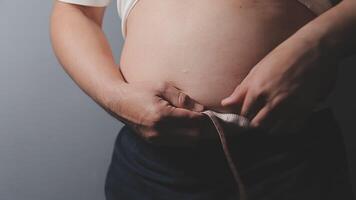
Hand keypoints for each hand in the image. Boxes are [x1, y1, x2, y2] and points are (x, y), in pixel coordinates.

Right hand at [106, 81, 206, 145]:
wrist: (118, 101)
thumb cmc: (139, 90)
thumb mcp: (161, 87)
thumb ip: (181, 98)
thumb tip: (201, 108)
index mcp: (161, 115)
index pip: (193, 121)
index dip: (205, 117)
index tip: (211, 111)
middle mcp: (159, 131)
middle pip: (193, 136)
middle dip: (204, 128)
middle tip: (208, 118)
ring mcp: (155, 139)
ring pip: (187, 142)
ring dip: (196, 133)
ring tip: (198, 122)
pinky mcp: (153, 142)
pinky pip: (177, 143)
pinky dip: (186, 136)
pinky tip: (186, 126)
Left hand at [221, 38, 338, 133]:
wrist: (314, 49)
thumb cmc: (282, 56)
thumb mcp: (257, 70)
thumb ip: (241, 90)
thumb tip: (225, 103)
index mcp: (258, 89)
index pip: (245, 114)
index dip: (244, 116)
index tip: (247, 114)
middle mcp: (273, 100)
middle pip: (258, 125)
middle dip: (255, 123)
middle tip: (258, 118)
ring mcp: (290, 106)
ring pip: (274, 129)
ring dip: (270, 126)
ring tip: (271, 119)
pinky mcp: (306, 108)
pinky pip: (292, 127)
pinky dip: (286, 127)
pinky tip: (285, 119)